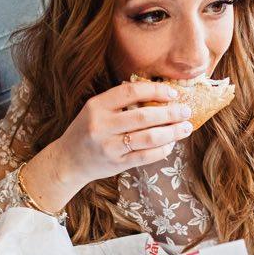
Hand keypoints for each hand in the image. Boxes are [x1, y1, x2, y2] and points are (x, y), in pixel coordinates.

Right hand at [57, 79, 194, 187]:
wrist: (68, 160)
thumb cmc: (87, 131)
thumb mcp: (96, 110)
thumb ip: (120, 103)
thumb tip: (159, 97)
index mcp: (97, 106)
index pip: (130, 91)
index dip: (155, 90)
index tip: (173, 93)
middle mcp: (102, 125)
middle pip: (144, 116)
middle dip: (170, 113)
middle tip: (186, 111)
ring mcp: (109, 146)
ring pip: (148, 138)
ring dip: (172, 132)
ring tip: (185, 127)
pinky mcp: (117, 164)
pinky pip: (146, 156)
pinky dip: (163, 149)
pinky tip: (171, 144)